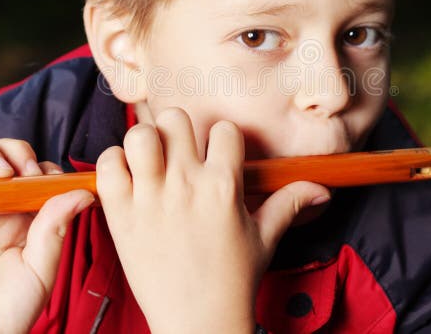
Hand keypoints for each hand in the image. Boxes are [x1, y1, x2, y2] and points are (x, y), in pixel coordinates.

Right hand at [0, 139, 93, 333]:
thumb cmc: (11, 309)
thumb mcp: (43, 264)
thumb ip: (57, 224)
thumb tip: (82, 192)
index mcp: (22, 215)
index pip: (30, 170)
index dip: (42, 165)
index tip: (54, 177)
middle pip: (0, 155)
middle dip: (16, 152)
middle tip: (28, 172)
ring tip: (1, 173)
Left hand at [96, 108, 330, 333]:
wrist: (198, 323)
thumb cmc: (233, 281)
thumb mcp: (265, 238)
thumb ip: (289, 204)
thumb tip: (322, 189)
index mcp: (224, 186)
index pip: (223, 129)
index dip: (220, 140)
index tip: (214, 157)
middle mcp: (187, 184)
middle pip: (175, 118)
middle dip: (176, 131)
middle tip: (176, 153)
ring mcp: (151, 198)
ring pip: (139, 133)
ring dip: (142, 142)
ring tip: (148, 162)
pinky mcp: (121, 214)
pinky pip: (107, 165)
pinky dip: (112, 164)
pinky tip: (126, 179)